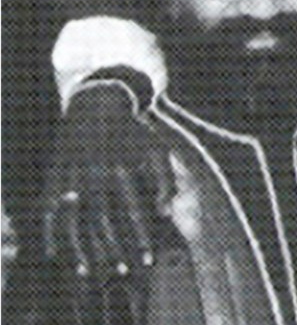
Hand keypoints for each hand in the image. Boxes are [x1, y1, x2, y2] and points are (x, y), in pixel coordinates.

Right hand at [42, 86, 173, 281]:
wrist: (98, 105)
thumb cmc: (134, 133)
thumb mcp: (157, 150)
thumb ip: (166, 180)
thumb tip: (165, 213)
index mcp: (121, 170)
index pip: (133, 214)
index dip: (140, 239)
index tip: (149, 259)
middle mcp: (93, 177)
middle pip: (103, 223)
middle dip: (113, 250)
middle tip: (123, 272)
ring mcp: (71, 178)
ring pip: (74, 221)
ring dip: (81, 249)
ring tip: (88, 272)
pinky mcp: (54, 178)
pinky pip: (49, 212)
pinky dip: (51, 233)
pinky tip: (56, 252)